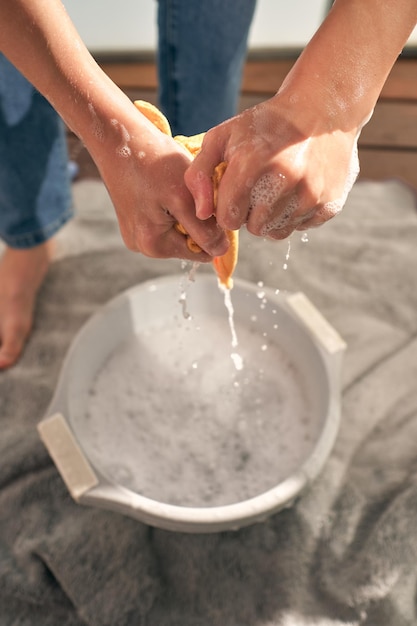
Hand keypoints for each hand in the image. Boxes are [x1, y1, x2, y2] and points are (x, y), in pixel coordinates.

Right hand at [88, 109, 228, 259]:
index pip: (202, 251)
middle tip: (188, 190)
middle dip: (196, 218)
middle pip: (188, 242)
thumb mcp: (185, 198)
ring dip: (185, 211)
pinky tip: (164, 187)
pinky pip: (164, 220)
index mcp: (154, 246)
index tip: (206, 201)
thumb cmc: (152, 162)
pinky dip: (172, 205)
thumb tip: (220, 252)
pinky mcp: (134, 220)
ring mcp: (136, 234)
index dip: (213, 228)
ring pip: (178, 229)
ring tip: (174, 186)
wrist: (118, 136)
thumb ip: (204, 230)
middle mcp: (142, 246)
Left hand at [184, 92, 360, 239]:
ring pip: (277, 232)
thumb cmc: (265, 125)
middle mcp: (284, 180)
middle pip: (253, 228)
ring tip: (275, 189)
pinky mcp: (330, 203)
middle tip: (257, 189)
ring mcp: (310, 194)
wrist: (322, 108)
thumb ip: (199, 174)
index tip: (233, 195)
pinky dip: (294, 215)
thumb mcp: (223, 136)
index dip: (226, 210)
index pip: (228, 218)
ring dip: (271, 217)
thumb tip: (202, 214)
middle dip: (249, 214)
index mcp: (252, 162)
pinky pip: (300, 227)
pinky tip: (296, 190)